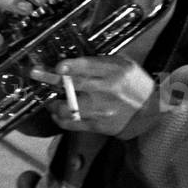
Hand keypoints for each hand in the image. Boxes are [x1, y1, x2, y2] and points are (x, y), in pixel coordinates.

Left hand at [31, 55, 155, 136]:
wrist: (153, 111)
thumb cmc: (137, 84)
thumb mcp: (124, 64)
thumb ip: (101, 62)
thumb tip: (75, 62)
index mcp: (115, 71)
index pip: (89, 67)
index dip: (71, 67)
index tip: (57, 67)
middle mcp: (107, 90)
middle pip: (73, 85)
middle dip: (50, 79)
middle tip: (35, 73)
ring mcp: (102, 110)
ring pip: (68, 108)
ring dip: (53, 103)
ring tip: (49, 100)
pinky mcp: (99, 125)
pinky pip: (72, 123)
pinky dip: (60, 118)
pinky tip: (57, 114)